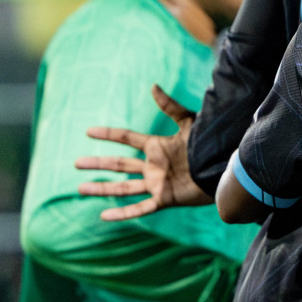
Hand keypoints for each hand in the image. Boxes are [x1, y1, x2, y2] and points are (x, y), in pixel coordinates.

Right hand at [76, 85, 209, 220]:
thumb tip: (152, 86)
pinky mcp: (165, 199)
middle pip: (119, 164)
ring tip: (80, 188)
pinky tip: (104, 215)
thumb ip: (170, 106)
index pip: (127, 139)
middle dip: (98, 163)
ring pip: (122, 187)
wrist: (225, 167)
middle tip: (76, 163)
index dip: (108, 134)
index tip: (88, 131)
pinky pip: (139, 208)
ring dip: (101, 188)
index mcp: (157, 147)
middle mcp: (153, 166)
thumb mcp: (188, 122)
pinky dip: (122, 213)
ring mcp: (157, 183)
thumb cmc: (209, 144)